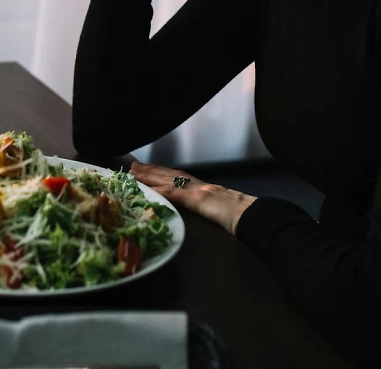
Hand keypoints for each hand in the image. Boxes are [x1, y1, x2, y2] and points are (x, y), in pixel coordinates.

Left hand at [128, 159, 255, 235]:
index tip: (145, 168)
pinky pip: (177, 193)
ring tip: (134, 172)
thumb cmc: (238, 214)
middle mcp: (197, 184)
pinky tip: (150, 188)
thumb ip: (206, 203)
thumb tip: (198, 206)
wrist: (249, 213)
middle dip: (150, 170)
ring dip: (149, 175)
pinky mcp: (197, 199)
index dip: (160, 172)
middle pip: (169, 174)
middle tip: (132, 165)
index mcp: (201, 186)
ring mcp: (196, 189)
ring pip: (168, 179)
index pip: (176, 176)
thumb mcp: (218, 206)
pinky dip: (162, 189)